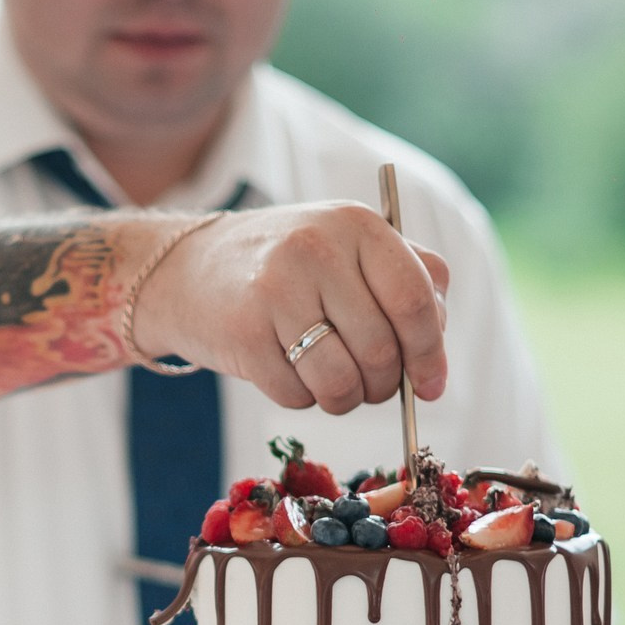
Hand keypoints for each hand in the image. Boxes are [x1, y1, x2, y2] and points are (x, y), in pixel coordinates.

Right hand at [132, 201, 451, 414]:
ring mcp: (276, 289)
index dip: (430, 352)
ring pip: (342, 382)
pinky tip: (287, 369)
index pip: (414, 299)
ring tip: (333, 383)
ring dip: (345, 399)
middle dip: (384, 385)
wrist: (188, 270)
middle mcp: (317, 249)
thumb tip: (436, 357)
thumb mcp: (348, 250)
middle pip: (381, 350)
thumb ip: (407, 283)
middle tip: (372, 386)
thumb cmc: (288, 269)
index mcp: (357, 225)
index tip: (430, 385)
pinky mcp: (243, 332)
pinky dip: (302, 397)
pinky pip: (297, 395)